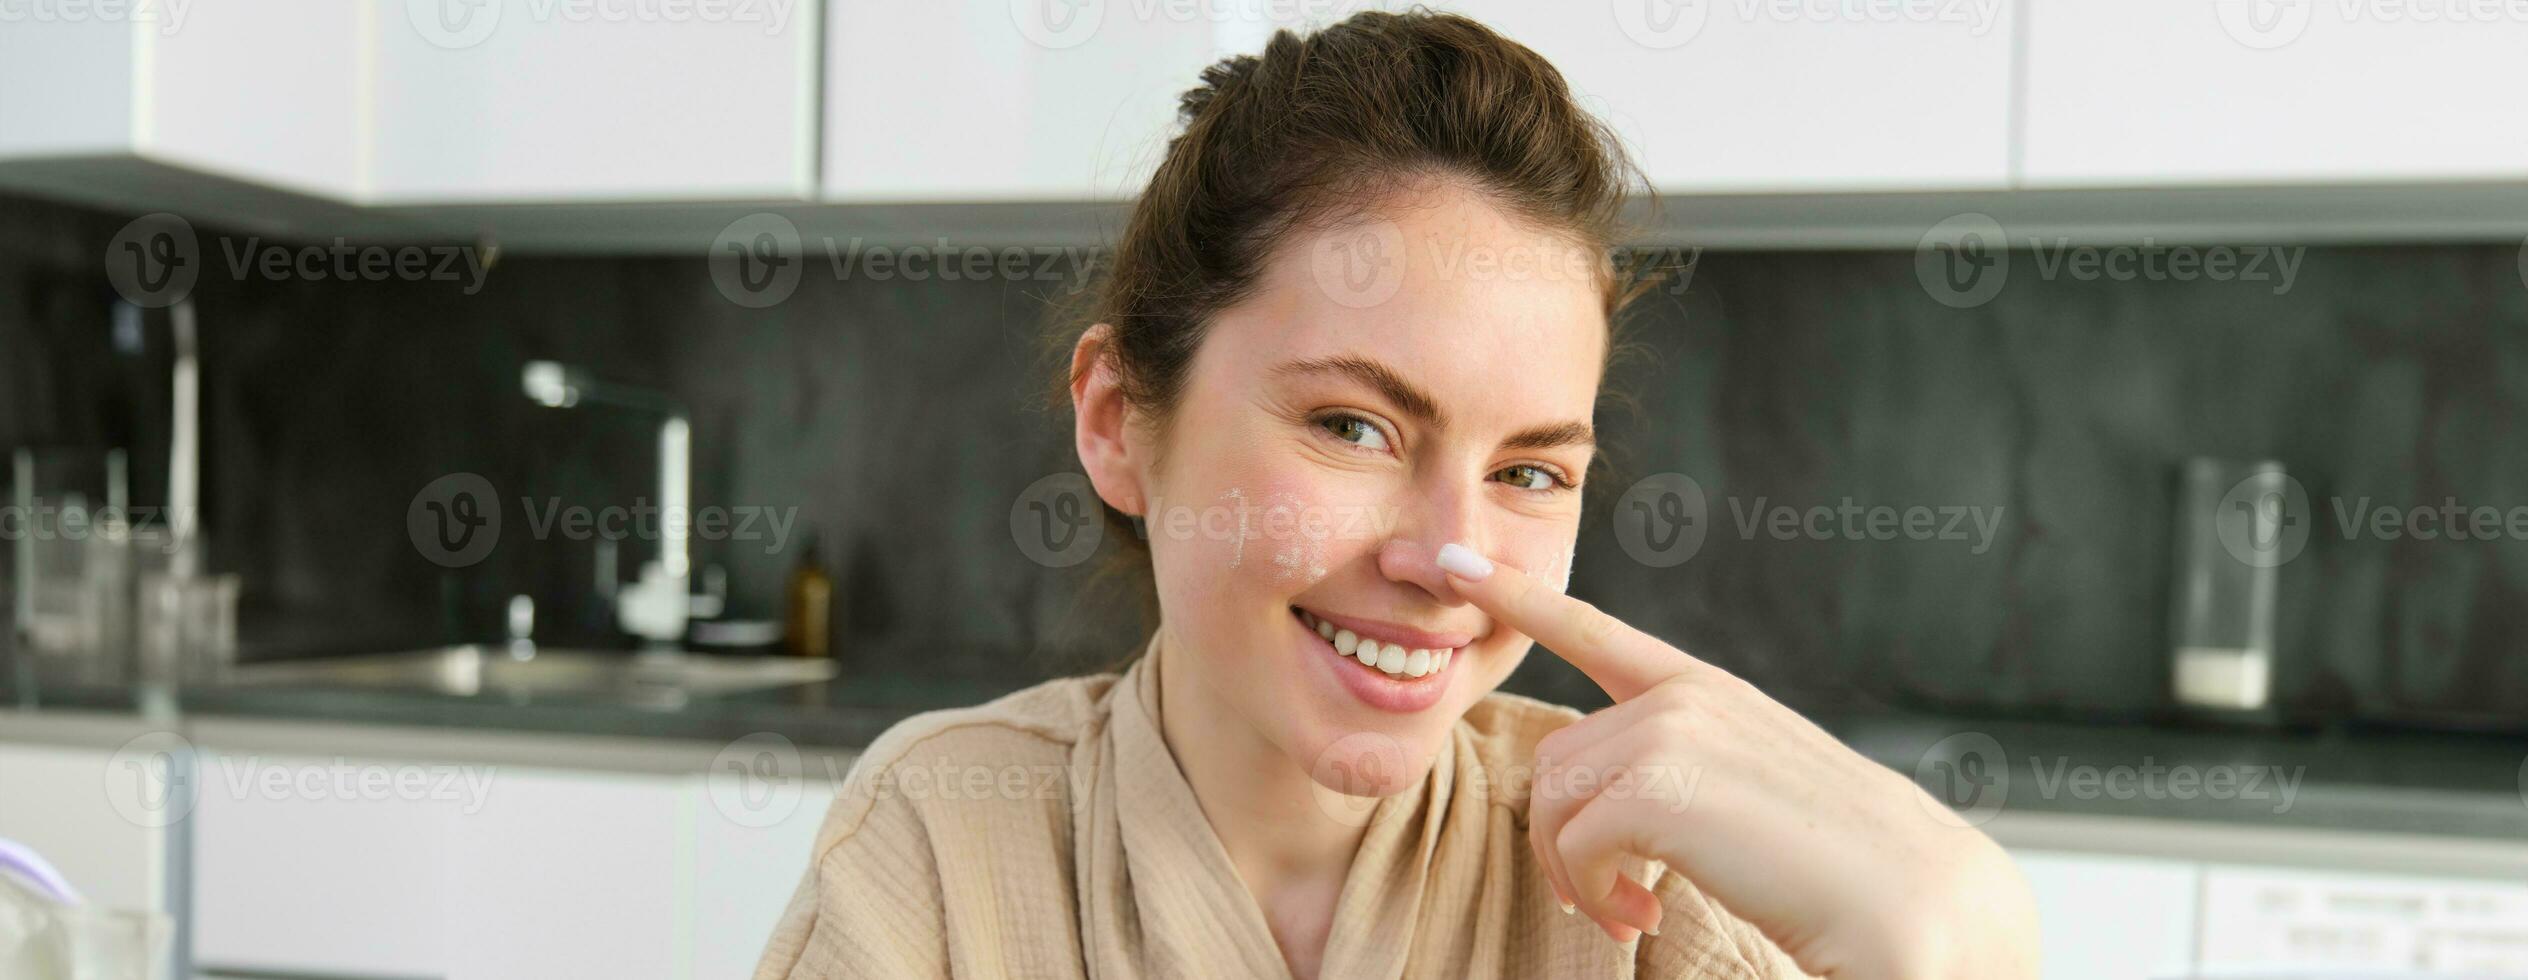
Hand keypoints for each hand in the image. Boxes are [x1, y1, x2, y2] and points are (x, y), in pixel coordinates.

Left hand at [1435, 544, 2039, 978]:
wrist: (1917, 908)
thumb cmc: (1842, 873)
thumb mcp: (1754, 799)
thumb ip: (1684, 773)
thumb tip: (1606, 809)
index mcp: (1709, 694)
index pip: (1596, 631)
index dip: (1518, 595)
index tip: (1450, 562)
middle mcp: (1688, 696)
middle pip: (1558, 761)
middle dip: (1568, 841)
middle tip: (1620, 902)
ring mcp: (1676, 730)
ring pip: (1557, 802)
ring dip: (1582, 874)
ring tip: (1637, 912)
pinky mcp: (1665, 782)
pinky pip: (1576, 842)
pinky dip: (1598, 893)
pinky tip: (1647, 915)